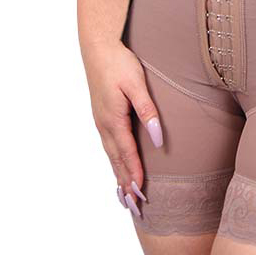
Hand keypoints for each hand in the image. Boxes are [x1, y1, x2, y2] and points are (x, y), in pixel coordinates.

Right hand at [81, 39, 163, 220]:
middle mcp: (104, 124)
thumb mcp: (136, 84)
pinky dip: (114, 161)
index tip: (141, 194)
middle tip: (135, 207)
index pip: (127, 154)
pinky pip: (108, 145)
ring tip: (126, 196)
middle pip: (116, 160)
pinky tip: (117, 166)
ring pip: (111, 155)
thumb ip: (147, 111)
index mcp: (113, 120)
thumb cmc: (119, 63)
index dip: (134, 174)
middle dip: (125, 183)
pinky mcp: (101, 115)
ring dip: (119, 175)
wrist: (98, 47)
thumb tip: (157, 139)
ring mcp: (100, 121)